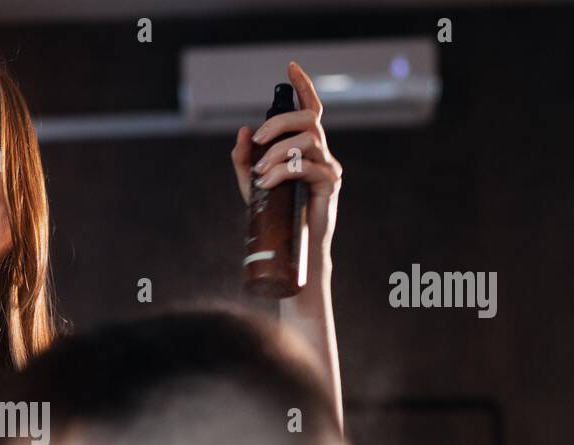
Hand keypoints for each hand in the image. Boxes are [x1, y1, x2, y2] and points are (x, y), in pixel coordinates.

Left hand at [230, 60, 342, 265]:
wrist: (295, 248)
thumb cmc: (276, 215)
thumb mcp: (253, 184)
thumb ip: (245, 159)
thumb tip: (242, 130)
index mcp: (305, 147)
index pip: (310, 109)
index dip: (303, 86)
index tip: (290, 66)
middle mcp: (321, 152)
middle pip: (309, 118)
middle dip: (279, 122)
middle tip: (257, 140)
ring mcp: (329, 166)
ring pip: (307, 140)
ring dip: (277, 151)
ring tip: (260, 172)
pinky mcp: (330, 184)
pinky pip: (307, 166)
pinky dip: (283, 171)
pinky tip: (268, 182)